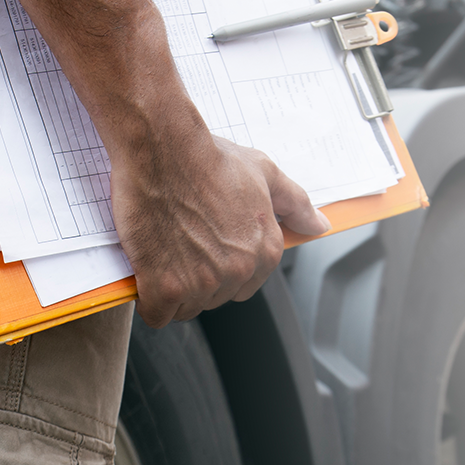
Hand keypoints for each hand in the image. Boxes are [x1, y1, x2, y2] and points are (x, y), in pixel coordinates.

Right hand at [112, 133, 328, 327]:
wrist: (163, 149)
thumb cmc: (207, 158)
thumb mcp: (264, 173)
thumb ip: (295, 204)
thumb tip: (320, 225)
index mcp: (265, 250)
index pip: (243, 287)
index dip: (219, 270)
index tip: (203, 250)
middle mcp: (238, 270)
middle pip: (212, 300)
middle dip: (194, 281)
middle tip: (178, 247)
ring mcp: (202, 282)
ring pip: (184, 309)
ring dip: (169, 291)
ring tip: (161, 255)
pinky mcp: (166, 288)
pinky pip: (156, 315)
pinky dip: (147, 300)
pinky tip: (145, 275)